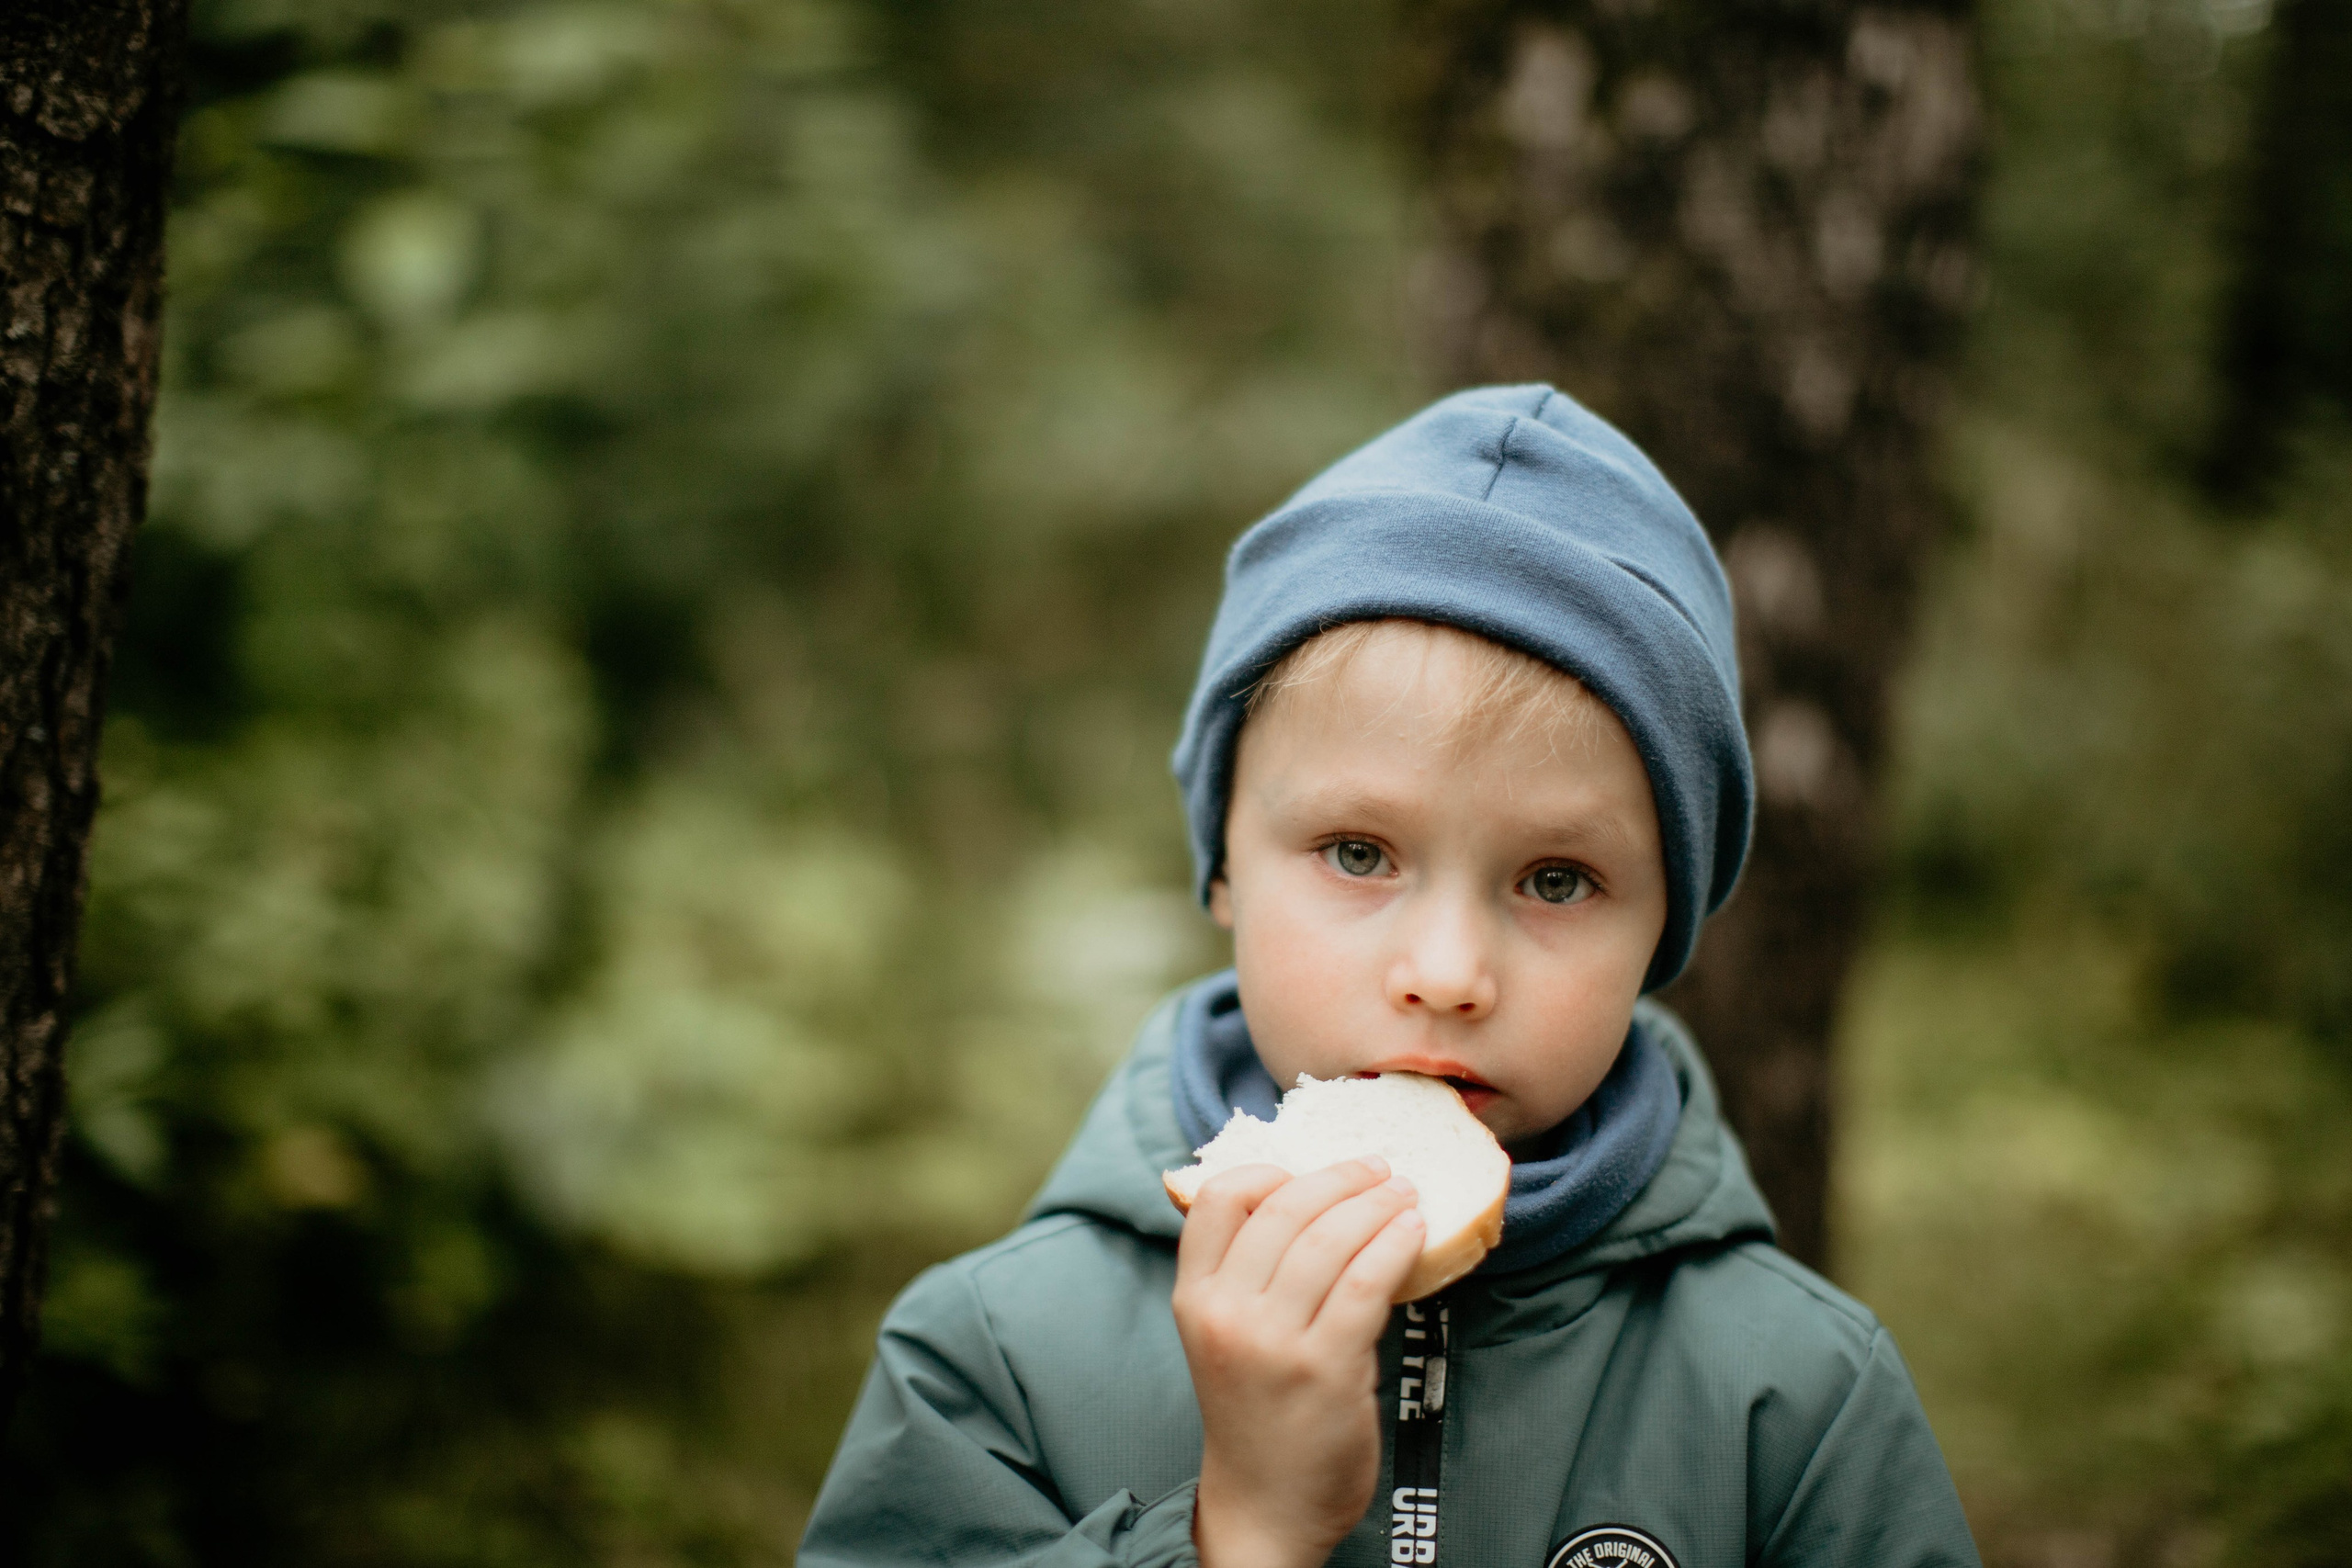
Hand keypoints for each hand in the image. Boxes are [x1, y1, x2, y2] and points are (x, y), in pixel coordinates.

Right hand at [1172, 1158, 1424, 1567]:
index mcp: (1194, 1297)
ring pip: (1331, 1239)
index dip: (1272, 1171)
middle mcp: (1226, 1312)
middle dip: (1342, 1178)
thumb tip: (1313, 1200)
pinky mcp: (1326, 1367)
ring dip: (1377, 1205)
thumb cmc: (1255, 1413)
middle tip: (1380, 1168)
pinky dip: (1396, 1245)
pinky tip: (1414, 1232)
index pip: (1220, 1198)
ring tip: (1404, 1195)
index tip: (1313, 1169)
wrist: (1264, 1504)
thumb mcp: (1224, 1335)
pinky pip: (1367, 1282)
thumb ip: (1249, 1274)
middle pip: (1286, 1209)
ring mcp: (1274, 1341)